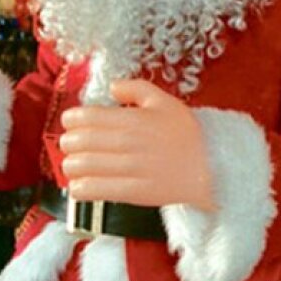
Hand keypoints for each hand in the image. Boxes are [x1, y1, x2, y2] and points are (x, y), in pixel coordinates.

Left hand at [59, 80, 213, 209]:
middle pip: (75, 142)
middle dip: (69, 143)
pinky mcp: (130, 192)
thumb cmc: (189, 136)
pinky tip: (82, 185)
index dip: (71, 120)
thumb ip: (136, 88)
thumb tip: (112, 87)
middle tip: (75, 145)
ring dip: (71, 165)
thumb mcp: (166, 102)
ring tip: (77, 165)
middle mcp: (125, 143)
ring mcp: (127, 169)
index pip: (83, 117)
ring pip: (78, 166)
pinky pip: (90, 190)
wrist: (211, 169)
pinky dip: (79, 187)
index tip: (74, 123)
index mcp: (131, 119)